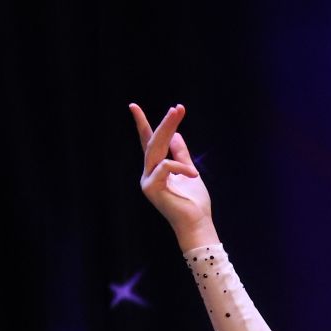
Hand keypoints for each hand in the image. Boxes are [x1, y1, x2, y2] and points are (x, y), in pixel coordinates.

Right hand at [129, 102, 212, 244]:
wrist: (197, 224)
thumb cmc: (194, 203)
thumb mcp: (190, 171)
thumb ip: (181, 154)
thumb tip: (176, 134)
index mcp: (156, 169)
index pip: (148, 143)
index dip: (142, 124)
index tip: (133, 106)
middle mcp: (149, 173)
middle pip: (154, 142)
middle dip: (165, 123)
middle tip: (176, 108)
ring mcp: (148, 181)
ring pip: (156, 149)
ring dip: (168, 130)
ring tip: (178, 114)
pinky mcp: (151, 188)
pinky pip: (165, 167)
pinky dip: (180, 167)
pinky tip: (193, 175)